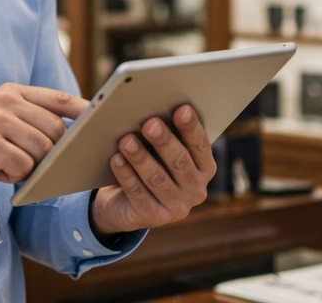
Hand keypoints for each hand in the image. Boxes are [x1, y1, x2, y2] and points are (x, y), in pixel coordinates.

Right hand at [0, 83, 87, 201]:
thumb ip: (28, 119)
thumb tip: (69, 132)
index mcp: (10, 92)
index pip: (58, 98)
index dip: (83, 111)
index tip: (100, 123)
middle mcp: (4, 101)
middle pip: (56, 129)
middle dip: (51, 153)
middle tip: (29, 163)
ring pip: (42, 150)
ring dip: (30, 167)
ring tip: (6, 166)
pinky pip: (23, 166)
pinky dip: (13, 176)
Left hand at [90, 105, 214, 235]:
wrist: (126, 202)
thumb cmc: (148, 162)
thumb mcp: (158, 148)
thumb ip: (162, 129)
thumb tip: (144, 104)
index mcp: (205, 167)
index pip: (200, 145)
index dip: (191, 127)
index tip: (181, 108)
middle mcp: (196, 190)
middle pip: (180, 162)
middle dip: (164, 141)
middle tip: (149, 123)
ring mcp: (177, 207)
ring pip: (158, 179)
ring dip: (141, 158)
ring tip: (126, 140)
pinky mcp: (154, 218)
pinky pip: (138, 194)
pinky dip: (126, 175)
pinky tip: (116, 159)